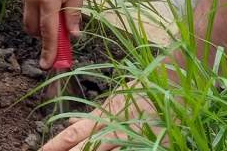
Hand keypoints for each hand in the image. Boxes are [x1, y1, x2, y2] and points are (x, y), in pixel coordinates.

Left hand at [42, 83, 156, 150]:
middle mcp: (114, 128)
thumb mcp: (114, 100)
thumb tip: (70, 122)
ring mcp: (132, 138)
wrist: (172, 82)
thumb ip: (92, 116)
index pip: (72, 135)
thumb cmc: (142, 90)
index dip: (54, 146)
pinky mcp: (149, 144)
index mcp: (103, 117)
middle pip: (84, 149)